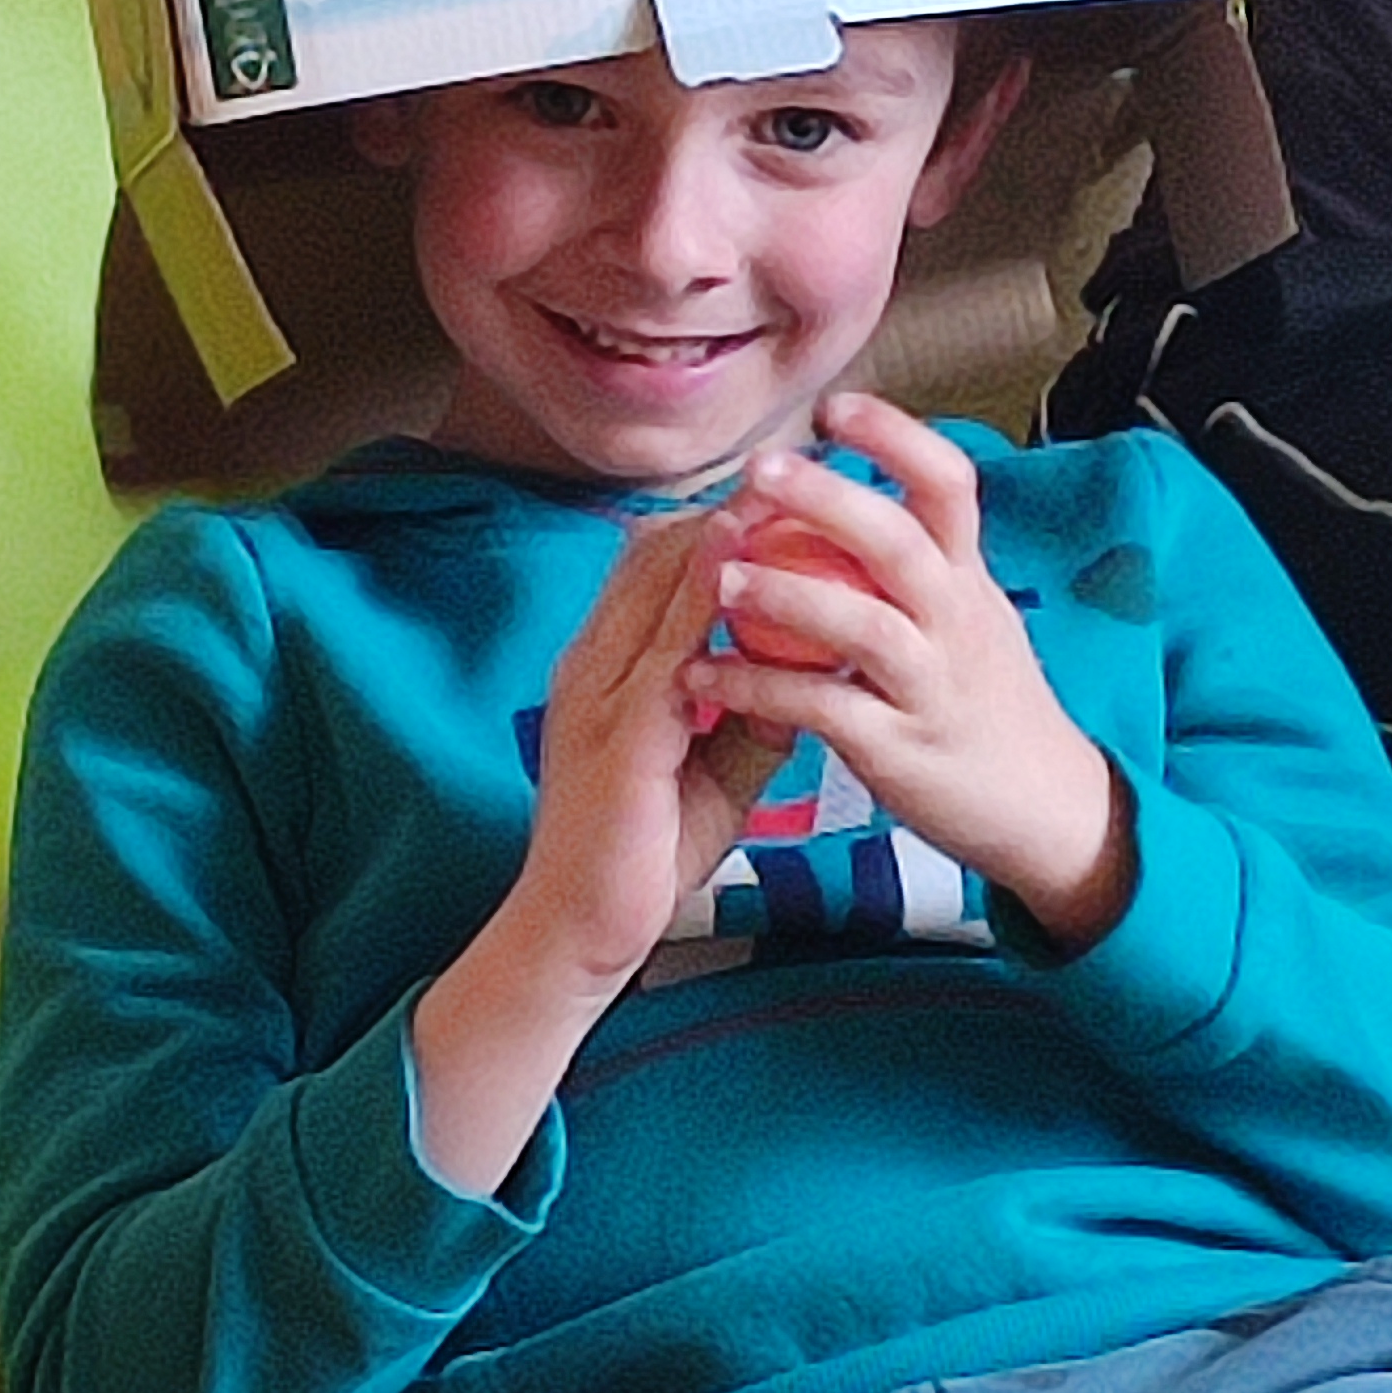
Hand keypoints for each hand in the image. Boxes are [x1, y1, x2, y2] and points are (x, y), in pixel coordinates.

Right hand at [410, 513, 781, 1197]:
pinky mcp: (614, 739)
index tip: (791, 482)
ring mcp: (596, 696)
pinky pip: (662, 654)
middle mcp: (593, 663)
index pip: (660, 563)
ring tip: (785, 487)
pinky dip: (702, 604)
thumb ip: (753, 708)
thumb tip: (811, 662)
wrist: (580, 933)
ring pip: (655, 588)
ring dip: (721, 532)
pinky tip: (747, 571)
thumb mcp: (714, 764)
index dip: (723, 515)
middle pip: (656, 553)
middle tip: (803, 460)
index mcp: (609, 664)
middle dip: (730, 503)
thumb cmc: (645, 853)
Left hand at [697, 393, 1133, 949]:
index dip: (896, 437)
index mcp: (967, 578)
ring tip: (720, 575)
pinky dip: (762, 688)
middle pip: (901, 542)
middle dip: (831, 499)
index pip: (949, 484)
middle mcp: (956, 622)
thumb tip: (854, 491)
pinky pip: (826, 709)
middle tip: (760, 469)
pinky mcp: (900, 749)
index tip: (835, 407)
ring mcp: (931, 687)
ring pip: (866, 627)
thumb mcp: (970, 615)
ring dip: (789, 594)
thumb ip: (921, 560)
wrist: (1043, 807)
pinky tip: (706, 673)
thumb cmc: (986, 701)